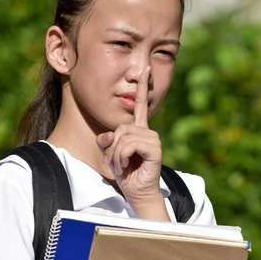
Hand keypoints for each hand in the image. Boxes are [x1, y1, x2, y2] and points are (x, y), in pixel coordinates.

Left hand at [96, 67, 162, 210]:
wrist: (136, 191)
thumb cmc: (125, 173)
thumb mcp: (110, 153)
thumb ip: (106, 140)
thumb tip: (109, 135)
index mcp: (138, 129)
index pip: (140, 104)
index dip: (142, 86)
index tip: (145, 68)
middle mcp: (147, 131)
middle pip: (120, 127)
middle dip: (111, 147)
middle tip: (115, 162)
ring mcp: (152, 139)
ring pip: (123, 137)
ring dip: (116, 155)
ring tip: (121, 165)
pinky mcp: (154, 148)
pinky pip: (130, 144)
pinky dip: (122, 156)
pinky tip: (127, 165)